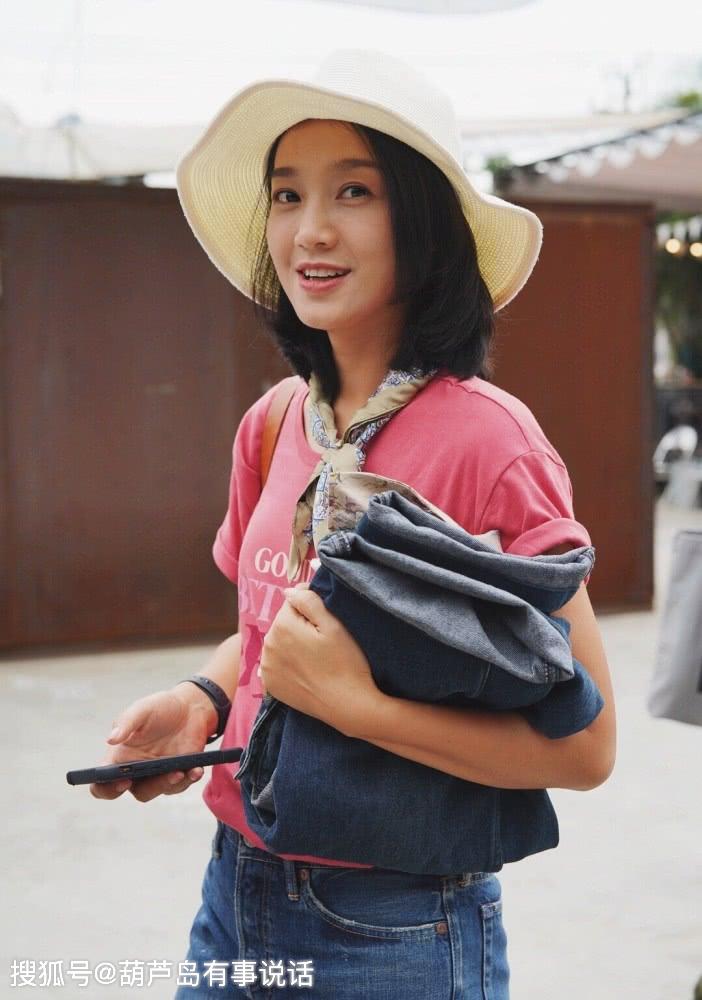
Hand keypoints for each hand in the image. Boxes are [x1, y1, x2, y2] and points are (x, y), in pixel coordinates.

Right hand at [89, 685, 214, 802]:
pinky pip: (181, 784)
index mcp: (119, 757)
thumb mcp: (142, 709)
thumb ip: (127, 723)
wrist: (190, 708)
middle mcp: (136, 770)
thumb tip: (110, 739)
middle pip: (133, 790)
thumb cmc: (160, 707)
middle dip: (147, 787)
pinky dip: (188, 778)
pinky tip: (196, 770)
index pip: (102, 782)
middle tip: (158, 776)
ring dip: (169, 783)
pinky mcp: (178, 774)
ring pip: (158, 790)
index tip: (121, 779)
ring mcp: (157, 774)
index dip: (105, 788)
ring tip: (181, 771)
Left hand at [258, 582, 380, 736]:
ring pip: (279, 642)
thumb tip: (289, 591)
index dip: (311, 610)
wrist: (347, 705)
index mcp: (282, 626)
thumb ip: (308, 601)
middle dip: (300, 626)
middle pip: (284, 622)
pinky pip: (276, 663)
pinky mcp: (270, 685)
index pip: (293, 602)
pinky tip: (305, 671)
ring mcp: (267, 667)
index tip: (326, 624)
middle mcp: (268, 645)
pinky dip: (287, 663)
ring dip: (292, 644)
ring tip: (315, 658)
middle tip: (323, 643)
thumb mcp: (332, 625)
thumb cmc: (345, 662)